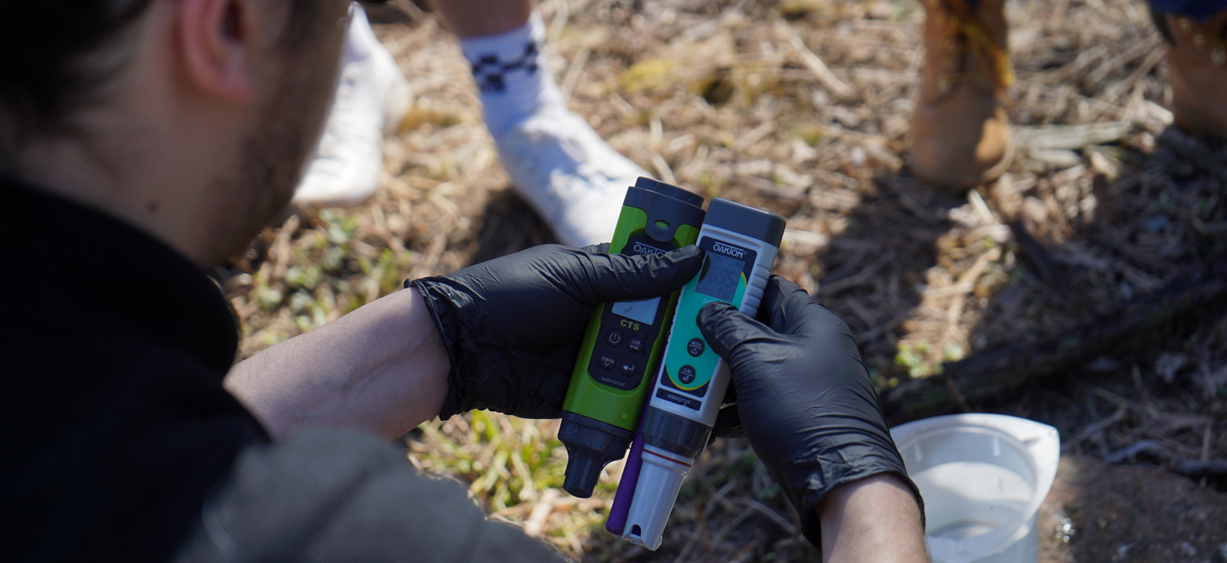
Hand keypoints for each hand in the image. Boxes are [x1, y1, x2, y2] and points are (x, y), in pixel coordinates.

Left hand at [411, 244, 702, 419]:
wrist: (463, 348)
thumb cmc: (509, 294)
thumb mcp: (575, 276)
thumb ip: (634, 274)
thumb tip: (693, 258)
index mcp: (607, 277)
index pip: (663, 275)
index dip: (694, 281)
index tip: (732, 284)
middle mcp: (612, 316)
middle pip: (668, 325)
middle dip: (691, 332)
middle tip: (725, 336)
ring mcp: (605, 357)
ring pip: (656, 365)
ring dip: (675, 370)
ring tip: (708, 374)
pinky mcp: (595, 394)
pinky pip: (630, 401)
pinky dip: (651, 405)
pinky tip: (682, 406)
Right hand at [696, 276, 921, 546]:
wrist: (837, 479)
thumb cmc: (805, 412)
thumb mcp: (756, 360)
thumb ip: (729, 329)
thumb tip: (711, 312)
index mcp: (812, 322)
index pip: (770, 287)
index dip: (736, 286)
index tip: (703, 291)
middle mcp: (814, 348)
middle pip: (757, 329)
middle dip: (720, 340)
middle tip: (689, 345)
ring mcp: (807, 382)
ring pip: (754, 368)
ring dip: (723, 378)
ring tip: (692, 387)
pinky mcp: (799, 413)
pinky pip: (760, 399)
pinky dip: (735, 406)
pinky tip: (710, 421)